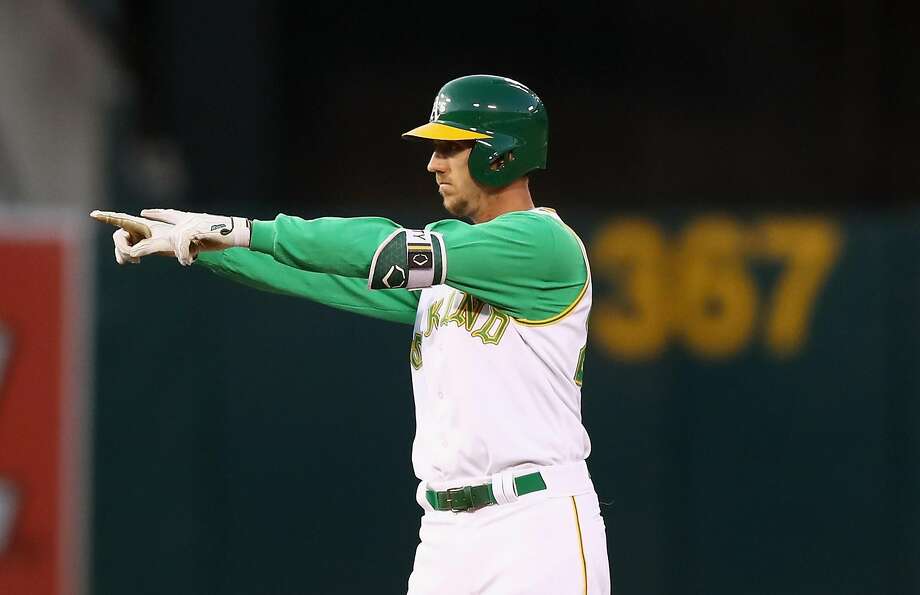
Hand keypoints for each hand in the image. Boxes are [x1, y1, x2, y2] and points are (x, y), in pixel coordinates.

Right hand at [90, 210, 175, 264]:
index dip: (106, 217)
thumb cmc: (177, 241)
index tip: (93, 214)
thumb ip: (145, 247)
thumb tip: (132, 253)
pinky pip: (127, 251)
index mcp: (143, 224)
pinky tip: (135, 262)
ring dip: (124, 254)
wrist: (188, 246)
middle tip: (134, 259)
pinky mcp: (141, 245)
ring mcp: (138, 237)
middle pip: (119, 236)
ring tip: (136, 261)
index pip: (121, 219)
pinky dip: (127, 256)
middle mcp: (138, 229)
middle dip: (122, 247)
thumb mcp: (162, 244)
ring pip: (121, 246)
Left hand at [128, 209, 250, 265]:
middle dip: (147, 234)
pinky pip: (181, 245)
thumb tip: (187, 248)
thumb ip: (193, 238)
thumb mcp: (204, 235)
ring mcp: (189, 224)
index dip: (156, 213)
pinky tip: (189, 262)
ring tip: (185, 261)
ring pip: (172, 240)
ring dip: (177, 253)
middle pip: (161, 225)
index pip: (169, 214)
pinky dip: (184, 255)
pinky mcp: (193, 230)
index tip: (144, 212)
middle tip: (133, 248)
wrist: (237, 231)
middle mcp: (186, 219)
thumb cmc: (224, 234)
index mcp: (189, 219)